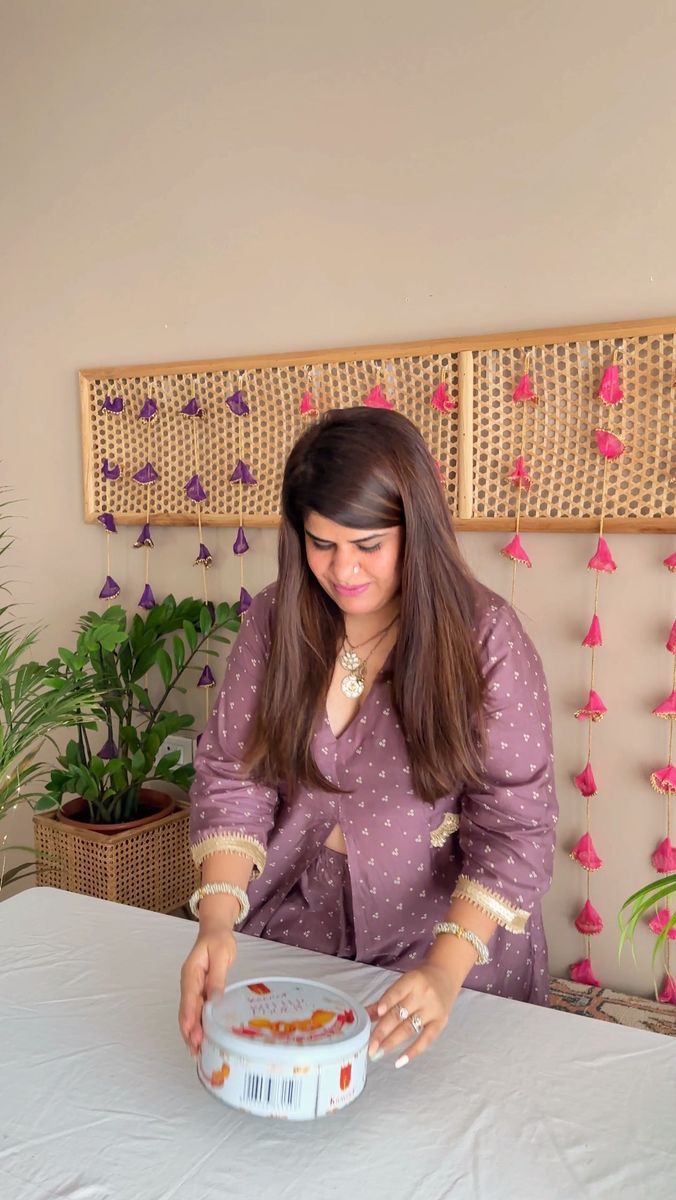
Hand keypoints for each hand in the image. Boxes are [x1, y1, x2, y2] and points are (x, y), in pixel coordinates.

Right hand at [179, 927, 236, 1054]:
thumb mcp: (221, 955)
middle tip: (195, 1049)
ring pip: (189, 1014)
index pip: (189, 998)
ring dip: (191, 1032)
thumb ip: (217, 978)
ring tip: (196, 1052)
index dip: (189, 1016)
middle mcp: (189, 983)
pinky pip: (196, 1011)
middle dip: (189, 1030)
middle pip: (186, 1010)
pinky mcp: (200, 993)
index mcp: (191, 973)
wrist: (216, 932)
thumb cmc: (218, 941)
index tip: (190, 1032)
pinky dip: (197, 1026)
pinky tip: (201, 1040)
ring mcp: (193, 989)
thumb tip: (214, 1000)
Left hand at [366, 962, 459, 1068]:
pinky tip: (399, 1061)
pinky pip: (426, 1040)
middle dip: (382, 1031)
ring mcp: (433, 1010)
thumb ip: (384, 1000)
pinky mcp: (441, 1022)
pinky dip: (413, 1052)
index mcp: (412, 981)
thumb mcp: (403, 984)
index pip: (397, 992)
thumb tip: (363, 1014)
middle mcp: (423, 995)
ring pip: (410, 1028)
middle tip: (369, 1046)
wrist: (446, 975)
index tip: (377, 1013)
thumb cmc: (420, 981)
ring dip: (392, 1042)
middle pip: (400, 1014)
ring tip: (378, 1053)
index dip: (387, 1002)